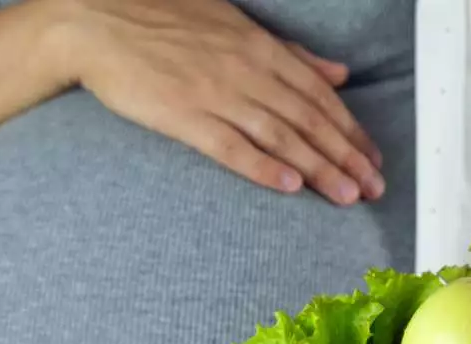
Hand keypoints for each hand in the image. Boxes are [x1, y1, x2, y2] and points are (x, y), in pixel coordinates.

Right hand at [56, 0, 383, 204]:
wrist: (96, 20)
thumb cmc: (164, 20)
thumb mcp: (236, 24)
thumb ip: (291, 53)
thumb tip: (338, 73)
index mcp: (260, 48)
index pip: (319, 95)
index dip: (351, 130)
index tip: (373, 158)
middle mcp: (246, 70)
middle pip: (308, 119)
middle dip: (346, 156)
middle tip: (374, 188)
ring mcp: (215, 92)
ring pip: (280, 136)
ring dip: (318, 168)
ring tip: (347, 196)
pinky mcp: (183, 115)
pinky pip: (230, 145)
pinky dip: (262, 166)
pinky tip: (289, 186)